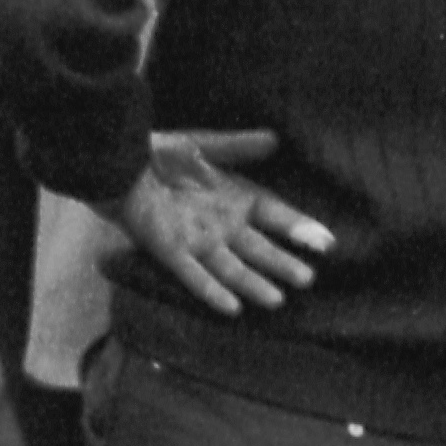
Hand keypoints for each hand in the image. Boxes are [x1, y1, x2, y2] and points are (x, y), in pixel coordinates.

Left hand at [117, 129, 329, 316]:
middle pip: (258, 248)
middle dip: (282, 263)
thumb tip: (275, 139)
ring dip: (254, 284)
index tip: (327, 241)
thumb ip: (237, 147)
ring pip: (232, 267)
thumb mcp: (202, 146)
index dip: (299, 227)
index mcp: (234, 198)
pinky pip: (195, 275)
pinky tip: (232, 306)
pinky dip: (213, 291)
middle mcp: (221, 224)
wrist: (118, 162)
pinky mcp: (171, 250)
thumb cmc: (160, 152)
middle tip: (308, 278)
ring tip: (278, 299)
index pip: (274, 215)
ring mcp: (197, 240)